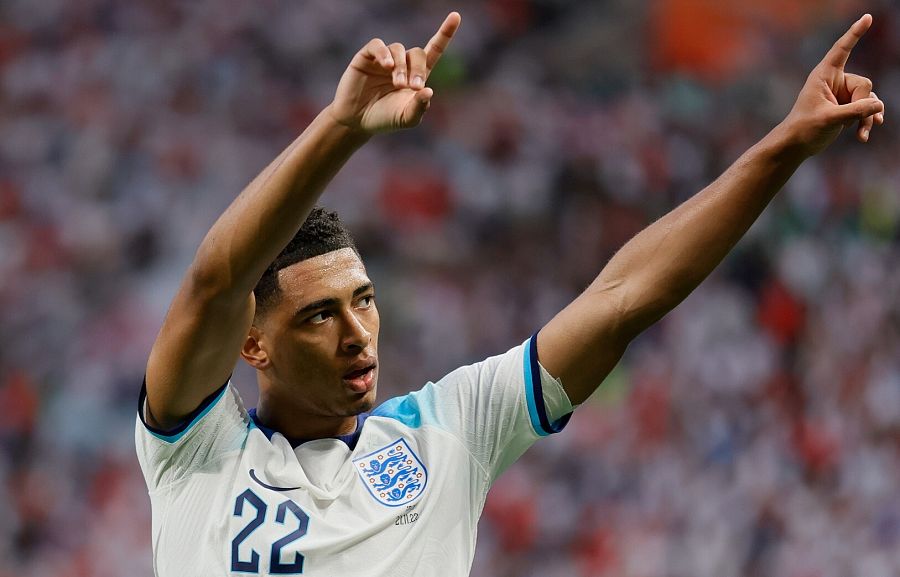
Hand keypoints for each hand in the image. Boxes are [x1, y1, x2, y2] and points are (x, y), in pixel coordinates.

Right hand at [328, 12, 460, 133]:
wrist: (356, 121)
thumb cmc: (385, 119)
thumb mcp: (406, 119)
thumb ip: (419, 108)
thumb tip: (428, 91)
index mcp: (417, 75)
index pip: (434, 49)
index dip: (445, 33)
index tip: (456, 16)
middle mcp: (402, 63)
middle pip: (417, 53)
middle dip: (417, 69)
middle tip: (412, 87)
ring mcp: (384, 58)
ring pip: (399, 49)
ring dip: (401, 67)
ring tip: (397, 84)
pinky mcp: (367, 57)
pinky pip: (378, 46)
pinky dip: (384, 53)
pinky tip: (387, 66)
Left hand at [783, 14, 885, 155]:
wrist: (797, 145)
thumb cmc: (805, 128)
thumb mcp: (830, 119)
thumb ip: (855, 111)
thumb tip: (878, 105)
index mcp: (824, 75)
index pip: (842, 49)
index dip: (854, 33)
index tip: (867, 17)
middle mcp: (835, 81)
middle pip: (864, 84)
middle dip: (862, 104)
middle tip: (848, 119)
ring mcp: (843, 94)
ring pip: (869, 99)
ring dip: (867, 117)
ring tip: (862, 134)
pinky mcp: (847, 107)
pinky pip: (867, 109)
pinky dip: (867, 121)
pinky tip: (863, 136)